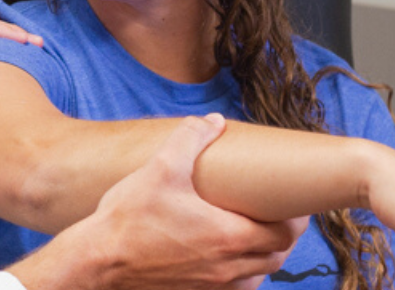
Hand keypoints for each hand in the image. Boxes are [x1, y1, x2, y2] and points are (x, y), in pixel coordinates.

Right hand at [11, 115, 304, 289]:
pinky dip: (243, 274)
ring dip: (264, 256)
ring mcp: (212, 285)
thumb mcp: (161, 169)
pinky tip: (229, 258)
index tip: (295, 202)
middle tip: (280, 214)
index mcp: (229, 236)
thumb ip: (190, 139)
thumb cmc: (128, 218)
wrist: (97, 262)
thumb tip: (213, 121)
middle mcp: (227, 266)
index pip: (285, 233)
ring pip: (258, 276)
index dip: (297, 218)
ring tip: (257, 236)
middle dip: (284, 235)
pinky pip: (235, 289)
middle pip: (277, 256)